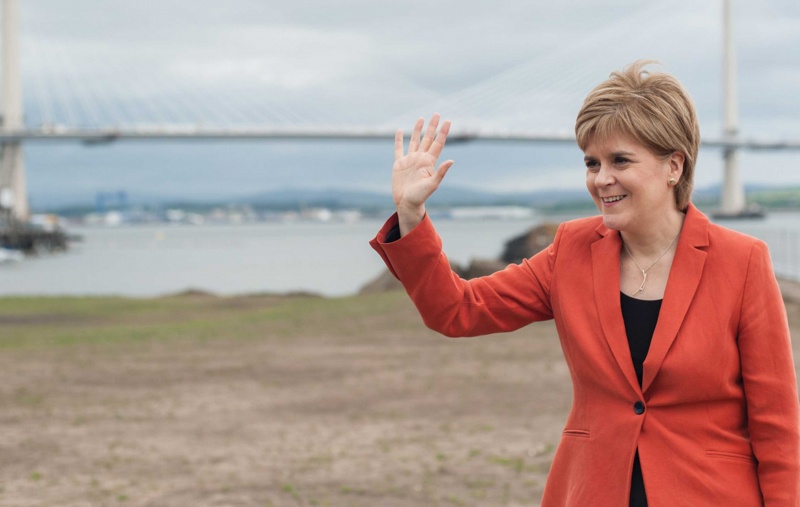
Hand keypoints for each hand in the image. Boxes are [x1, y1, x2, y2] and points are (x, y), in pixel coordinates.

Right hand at [392, 113, 453, 234]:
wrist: (406, 203)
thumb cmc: (420, 196)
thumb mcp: (432, 184)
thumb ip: (441, 172)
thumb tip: (452, 160)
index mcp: (429, 162)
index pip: (438, 143)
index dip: (443, 132)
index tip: (448, 121)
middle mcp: (420, 158)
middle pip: (428, 138)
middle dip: (432, 126)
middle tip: (437, 114)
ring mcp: (410, 160)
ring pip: (414, 141)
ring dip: (418, 130)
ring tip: (421, 118)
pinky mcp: (399, 164)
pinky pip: (398, 149)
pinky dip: (399, 140)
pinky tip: (400, 131)